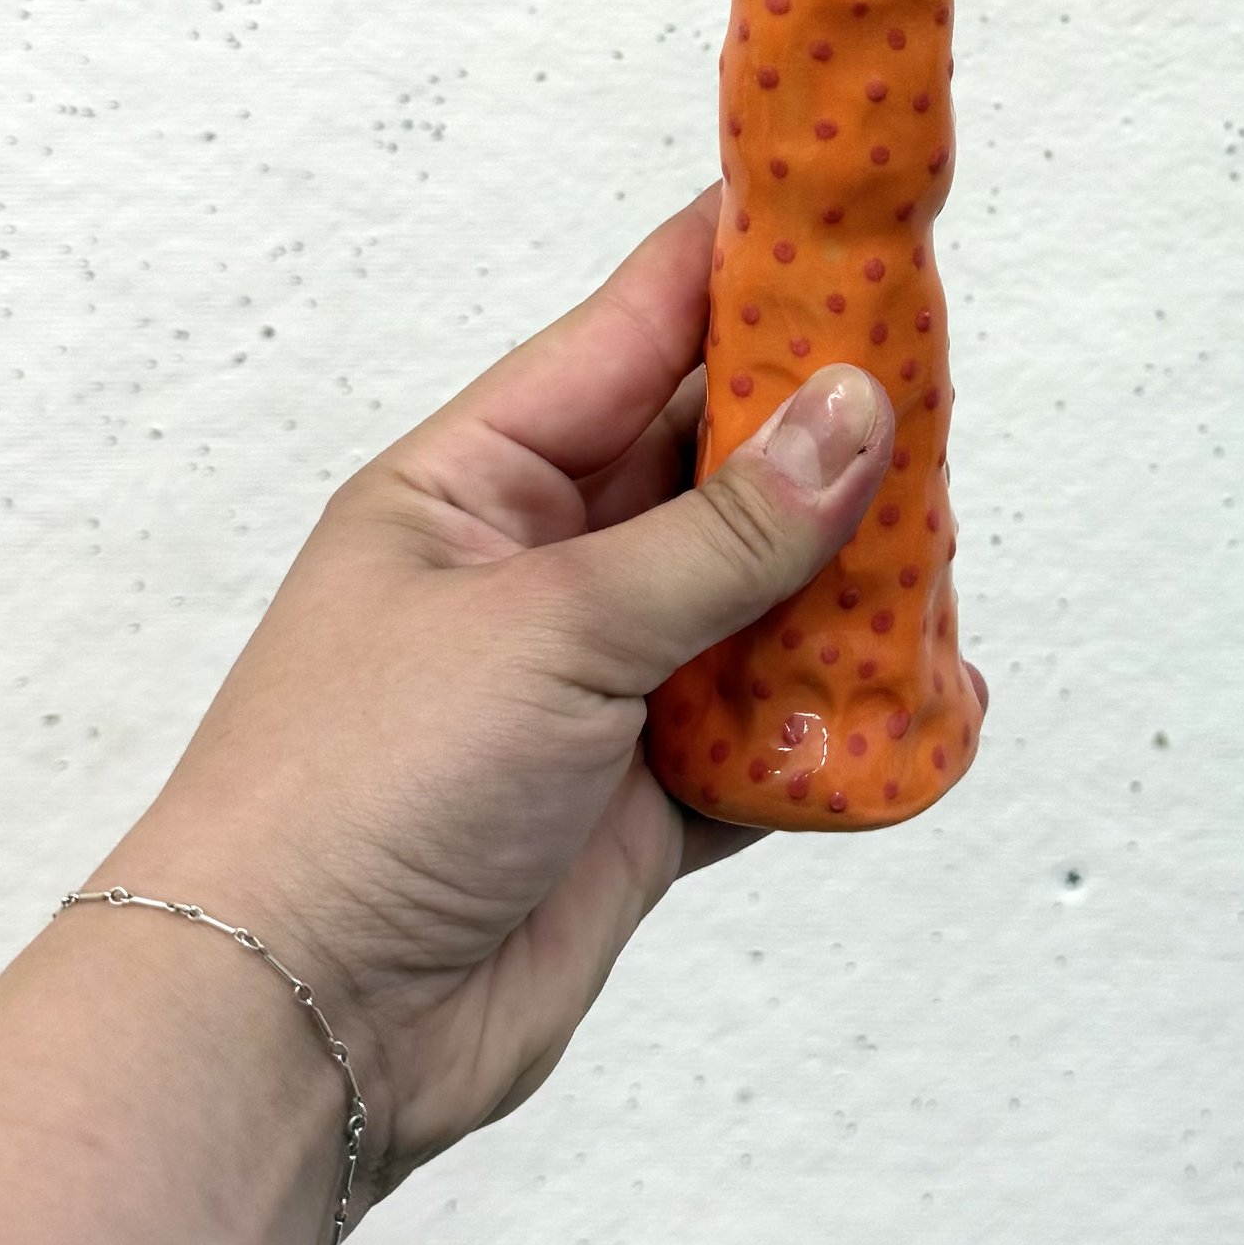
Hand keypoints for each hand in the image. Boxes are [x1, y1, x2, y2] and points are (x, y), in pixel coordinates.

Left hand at [95, 187, 891, 1193]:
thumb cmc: (355, 788)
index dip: (741, 266)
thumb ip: (719, 532)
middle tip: (942, 389)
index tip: (851, 213)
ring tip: (949, 541)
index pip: (633, 329)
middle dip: (823, 429)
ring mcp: (597, 685)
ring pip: (756, 594)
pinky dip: (842, 717)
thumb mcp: (551, 625)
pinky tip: (925, 692)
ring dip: (847, 576)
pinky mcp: (643, 801)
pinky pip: (769, 732)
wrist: (293, 1031)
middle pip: (712, 461)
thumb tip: (853, 413)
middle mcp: (543, 566)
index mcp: (480, 479)